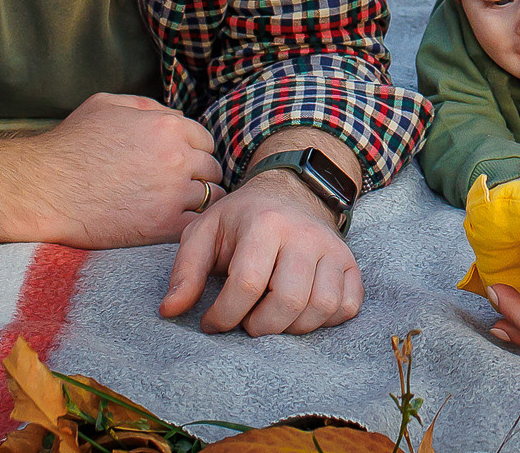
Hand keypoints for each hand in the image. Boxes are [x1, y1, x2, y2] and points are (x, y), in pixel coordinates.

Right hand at [0, 91, 224, 255]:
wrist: (42, 189)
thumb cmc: (68, 145)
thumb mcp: (105, 105)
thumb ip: (145, 106)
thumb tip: (169, 115)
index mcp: (167, 125)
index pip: (206, 141)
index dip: (194, 153)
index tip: (181, 166)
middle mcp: (176, 157)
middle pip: (212, 170)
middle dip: (199, 178)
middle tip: (181, 189)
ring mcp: (171, 193)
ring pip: (209, 199)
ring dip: (198, 204)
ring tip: (179, 210)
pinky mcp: (161, 226)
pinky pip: (194, 226)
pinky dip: (188, 227)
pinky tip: (171, 227)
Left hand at [161, 171, 363, 335]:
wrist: (289, 193)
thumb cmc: (240, 220)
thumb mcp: (204, 233)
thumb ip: (185, 271)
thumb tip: (169, 311)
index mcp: (265, 223)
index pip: (248, 284)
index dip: (224, 316)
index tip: (211, 323)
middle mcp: (305, 233)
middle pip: (289, 301)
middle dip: (261, 326)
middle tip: (246, 322)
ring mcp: (333, 248)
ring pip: (322, 306)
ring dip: (293, 327)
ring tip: (271, 318)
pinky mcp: (350, 263)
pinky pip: (348, 306)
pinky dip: (326, 320)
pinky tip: (301, 313)